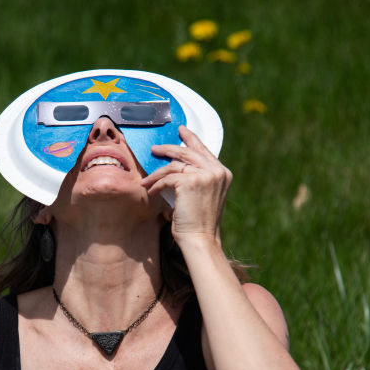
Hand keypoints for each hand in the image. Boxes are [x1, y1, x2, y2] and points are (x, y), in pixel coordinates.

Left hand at [143, 125, 231, 242]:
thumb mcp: (203, 195)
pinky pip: (167, 178)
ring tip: (146, 179)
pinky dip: (156, 185)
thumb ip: (198, 178)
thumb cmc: (198, 222)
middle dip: (169, 148)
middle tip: (155, 148)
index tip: (181, 130)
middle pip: (188, 152)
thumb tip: (178, 165)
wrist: (200, 239)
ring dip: (157, 173)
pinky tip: (151, 191)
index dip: (191, 139)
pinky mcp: (190, 182)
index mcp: (223, 173)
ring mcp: (205, 175)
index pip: (204, 151)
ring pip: (174, 165)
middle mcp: (217, 171)